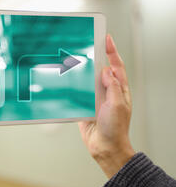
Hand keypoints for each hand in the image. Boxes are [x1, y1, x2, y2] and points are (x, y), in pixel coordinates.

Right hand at [78, 34, 134, 177]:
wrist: (104, 147)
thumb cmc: (115, 129)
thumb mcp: (117, 105)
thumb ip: (112, 86)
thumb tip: (106, 70)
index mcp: (119, 90)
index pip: (116, 66)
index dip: (112, 52)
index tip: (106, 38)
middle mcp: (107, 92)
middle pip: (101, 69)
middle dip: (95, 57)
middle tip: (88, 43)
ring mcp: (95, 98)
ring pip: (87, 80)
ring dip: (82, 71)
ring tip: (75, 58)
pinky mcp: (84, 106)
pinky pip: (78, 93)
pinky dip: (73, 86)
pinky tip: (67, 80)